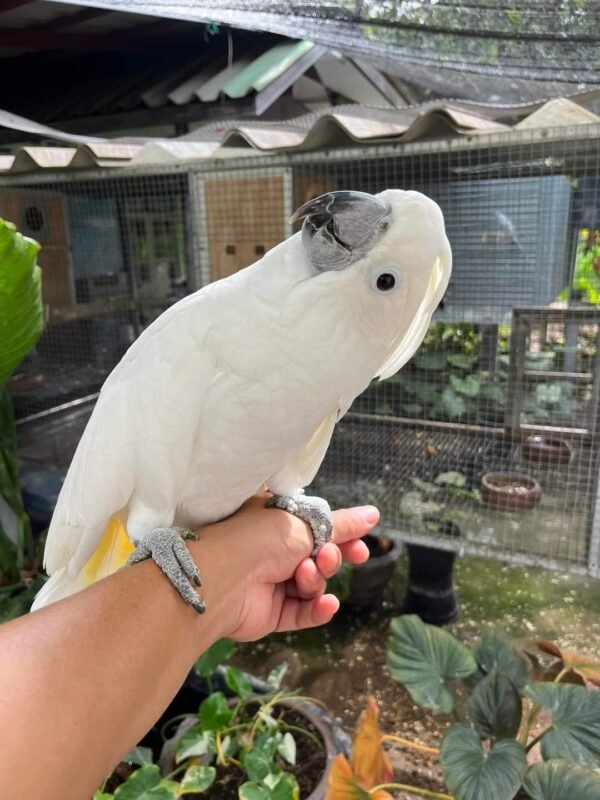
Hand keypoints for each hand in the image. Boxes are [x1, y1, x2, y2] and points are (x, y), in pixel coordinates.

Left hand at [193, 494, 377, 641]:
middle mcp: (274, 551)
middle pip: (319, 559)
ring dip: (315, 580)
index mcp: (278, 522)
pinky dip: (317, 610)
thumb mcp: (307, 524)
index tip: (361, 548)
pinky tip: (327, 604)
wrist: (222, 578)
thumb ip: (342, 524)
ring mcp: (273, 583)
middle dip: (330, 559)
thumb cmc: (259, 538)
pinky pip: (303, 613)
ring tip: (304, 574)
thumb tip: (374, 514)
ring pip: (313, 586)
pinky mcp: (272, 613)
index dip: (343, 538)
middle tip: (329, 557)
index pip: (318, 529)